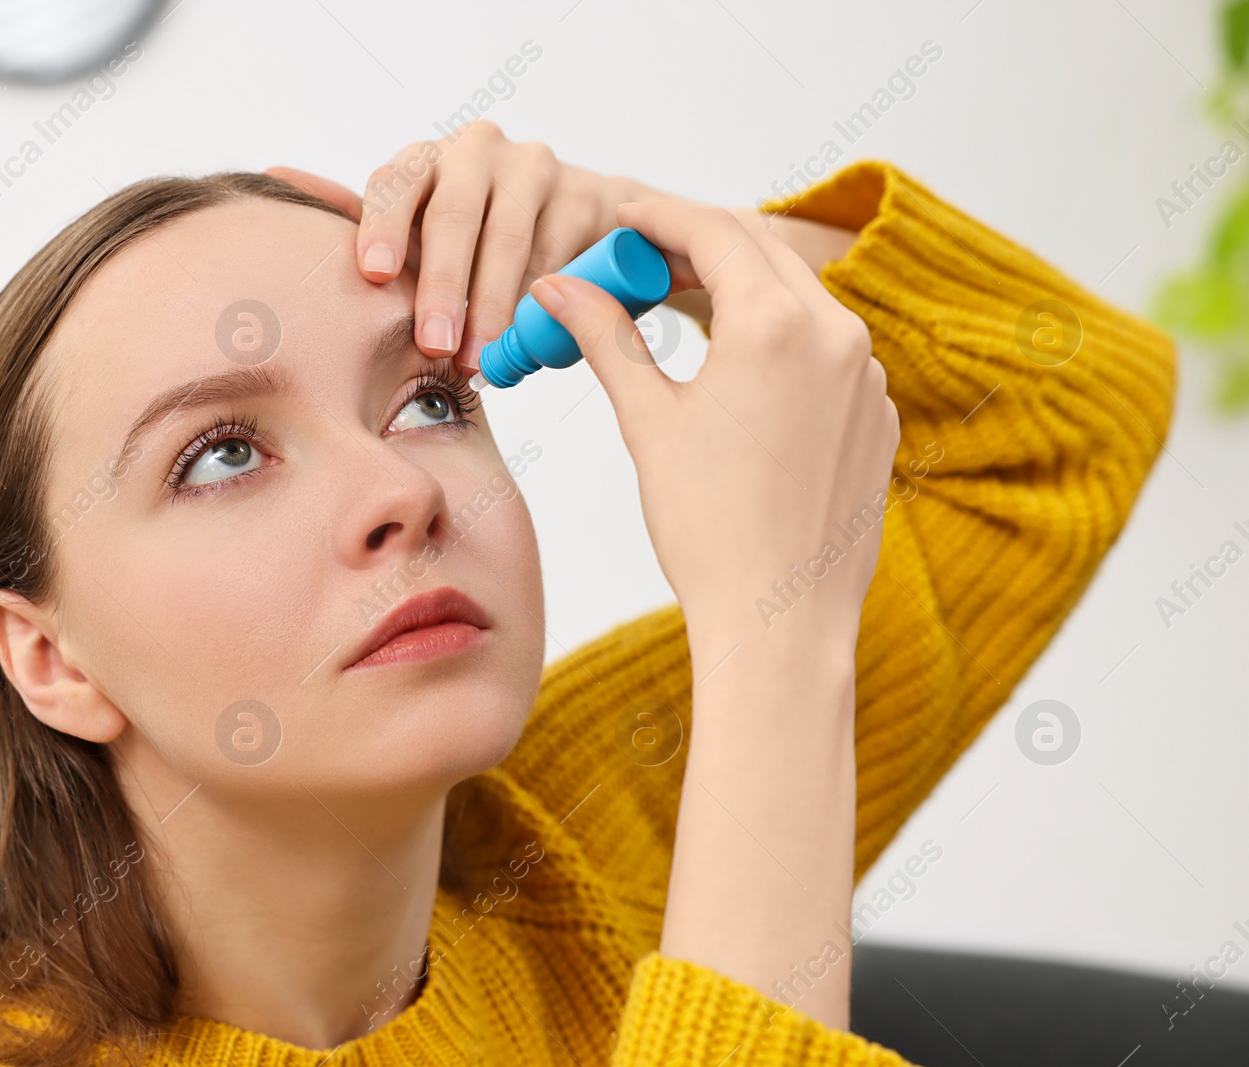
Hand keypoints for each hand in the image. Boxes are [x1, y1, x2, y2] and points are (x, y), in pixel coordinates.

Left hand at [267, 121, 662, 375]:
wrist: (579, 223)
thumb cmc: (479, 239)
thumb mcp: (421, 235)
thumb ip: (362, 218)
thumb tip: (277, 176)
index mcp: (426, 161)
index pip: (394, 184)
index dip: (384, 226)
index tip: (375, 273)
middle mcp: (476, 150)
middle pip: (453, 215)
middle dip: (443, 286)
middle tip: (437, 345)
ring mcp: (534, 167)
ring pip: (508, 239)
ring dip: (494, 306)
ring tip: (484, 358)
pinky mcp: (584, 193)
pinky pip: (558, 253)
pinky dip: (542, 300)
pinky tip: (530, 337)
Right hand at [526, 198, 897, 649]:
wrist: (781, 622)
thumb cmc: (713, 533)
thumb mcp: (649, 422)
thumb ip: (608, 338)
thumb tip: (560, 290)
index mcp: (777, 325)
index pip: (712, 230)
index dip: (658, 216)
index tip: (622, 218)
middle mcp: (837, 335)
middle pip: (760, 250)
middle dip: (696, 244)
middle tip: (639, 261)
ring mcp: (868, 375)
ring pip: (798, 296)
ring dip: (738, 288)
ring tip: (679, 310)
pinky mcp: (878, 413)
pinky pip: (826, 347)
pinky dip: (777, 337)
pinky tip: (735, 370)